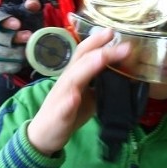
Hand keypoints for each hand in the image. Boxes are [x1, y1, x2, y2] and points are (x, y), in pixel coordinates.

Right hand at [0, 0, 43, 73]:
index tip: (18, 24)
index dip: (6, 21)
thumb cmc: (24, 27)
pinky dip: (11, 65)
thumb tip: (32, 3)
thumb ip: (31, 7)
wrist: (18, 45)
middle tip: (29, 37)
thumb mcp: (29, 15)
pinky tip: (21, 62)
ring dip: (14, 53)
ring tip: (28, 51)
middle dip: (14, 37)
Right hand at [27, 27, 130, 154]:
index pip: (84, 53)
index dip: (96, 41)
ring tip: (103, 57)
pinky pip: (63, 107)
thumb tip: (123, 75)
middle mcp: (66, 81)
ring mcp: (61, 97)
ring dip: (88, 67)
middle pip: (80, 60)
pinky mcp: (58, 115)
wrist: (43, 136)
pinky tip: (75, 97)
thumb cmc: (68, 113)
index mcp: (74, 76)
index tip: (112, 31)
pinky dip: (69, 101)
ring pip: (73, 78)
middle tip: (116, 37)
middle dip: (98, 48)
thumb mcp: (88, 96)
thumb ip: (101, 84)